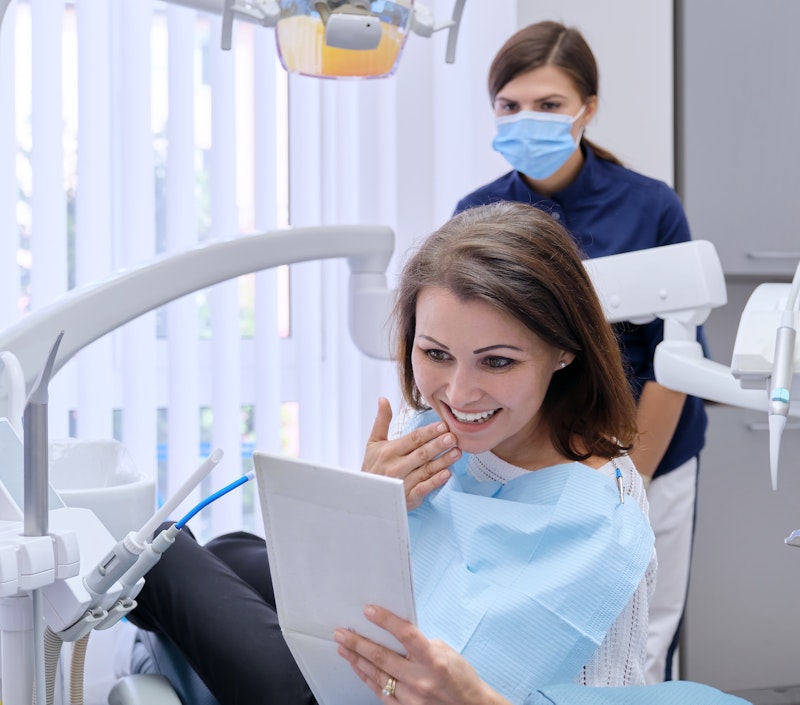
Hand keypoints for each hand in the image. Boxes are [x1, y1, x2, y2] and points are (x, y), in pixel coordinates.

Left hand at [334, 605, 510, 704]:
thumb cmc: (460, 677)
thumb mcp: (445, 652)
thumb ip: (420, 643)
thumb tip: (395, 633)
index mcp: (433, 660)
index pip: (406, 635)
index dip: (386, 621)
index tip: (368, 610)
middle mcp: (420, 679)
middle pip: (382, 657)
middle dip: (358, 643)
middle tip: (341, 633)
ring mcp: (411, 697)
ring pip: (376, 675)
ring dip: (357, 660)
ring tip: (343, 648)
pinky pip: (379, 692)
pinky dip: (366, 678)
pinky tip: (357, 668)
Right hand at [362, 398, 459, 510]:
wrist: (365, 496)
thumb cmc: (372, 467)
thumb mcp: (373, 442)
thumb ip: (382, 421)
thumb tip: (383, 399)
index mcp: (389, 451)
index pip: (413, 438)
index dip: (429, 432)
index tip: (443, 425)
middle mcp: (396, 466)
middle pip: (422, 453)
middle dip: (438, 444)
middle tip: (453, 437)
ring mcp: (403, 482)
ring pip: (426, 470)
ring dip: (443, 461)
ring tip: (457, 452)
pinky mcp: (409, 497)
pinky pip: (424, 488)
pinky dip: (436, 482)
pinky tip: (447, 474)